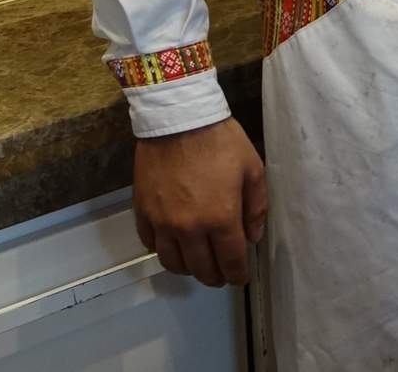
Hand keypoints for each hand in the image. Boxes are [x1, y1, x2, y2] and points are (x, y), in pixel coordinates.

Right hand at [133, 117, 267, 287]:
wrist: (179, 120)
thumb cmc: (221, 142)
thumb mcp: (253, 170)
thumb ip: (256, 208)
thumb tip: (252, 237)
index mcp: (221, 218)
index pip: (230, 261)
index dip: (237, 275)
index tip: (240, 278)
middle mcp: (189, 228)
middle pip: (201, 269)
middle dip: (215, 276)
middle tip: (222, 274)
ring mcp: (162, 222)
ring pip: (173, 263)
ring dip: (189, 268)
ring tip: (199, 263)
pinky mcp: (142, 213)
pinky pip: (151, 245)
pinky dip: (164, 251)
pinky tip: (175, 245)